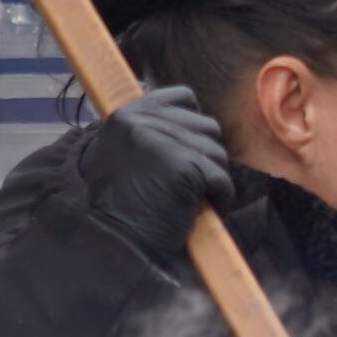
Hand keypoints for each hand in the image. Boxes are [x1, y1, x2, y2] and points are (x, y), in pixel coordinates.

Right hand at [74, 84, 239, 260]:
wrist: (115, 241)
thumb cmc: (121, 207)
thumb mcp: (121, 155)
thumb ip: (149, 132)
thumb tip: (190, 123)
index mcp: (126, 114)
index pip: (182, 96)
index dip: (194, 123)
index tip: (189, 149)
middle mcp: (142, 120)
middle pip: (206, 126)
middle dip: (205, 156)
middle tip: (189, 184)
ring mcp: (164, 141)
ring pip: (217, 151)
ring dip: (213, 178)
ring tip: (192, 199)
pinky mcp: (185, 166)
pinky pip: (221, 178)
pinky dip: (220, 198)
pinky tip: (199, 211)